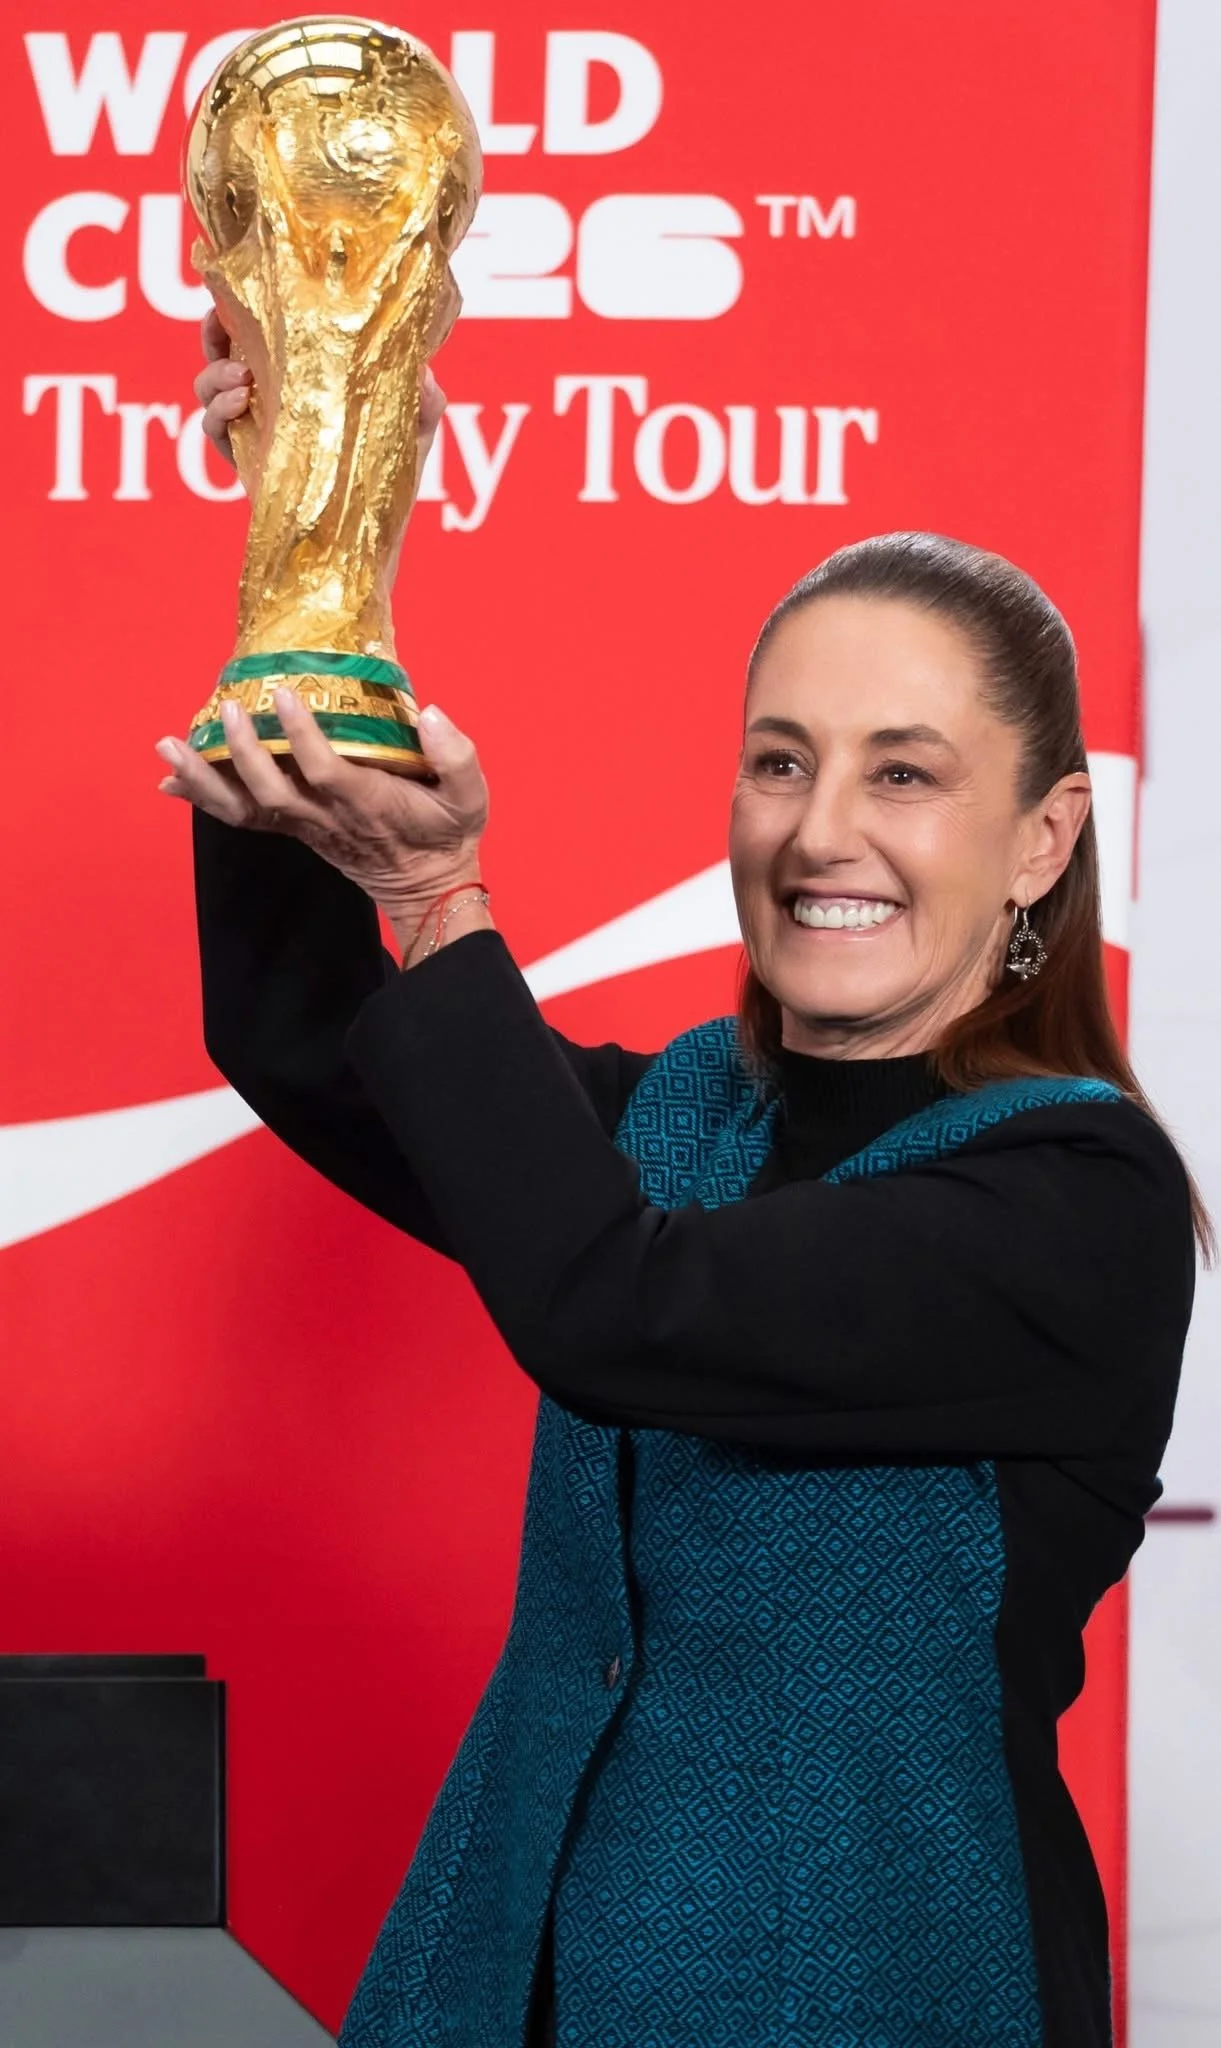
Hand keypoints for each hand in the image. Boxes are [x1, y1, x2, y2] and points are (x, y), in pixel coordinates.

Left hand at [156, 692, 487, 922]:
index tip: (285, 692)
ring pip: (245, 807)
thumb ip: (456, 756)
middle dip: (243, 751)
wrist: (429, 885)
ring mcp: (304, 826)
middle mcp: (326, 818)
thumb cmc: (448, 833)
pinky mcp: (292, 827)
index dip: (302, 734)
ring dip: (203, 778)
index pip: (327, 770)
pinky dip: (204, 797)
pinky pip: (240, 816)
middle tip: (227, 707)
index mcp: (368, 804)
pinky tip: (171, 779)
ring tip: (167, 745)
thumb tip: (432, 713)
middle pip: (272, 790)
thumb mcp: (471, 797)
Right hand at [193, 301, 447, 484]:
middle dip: (214, 328)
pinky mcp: (244, 460)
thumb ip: (425, 402)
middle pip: (225, 349)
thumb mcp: (415, 431)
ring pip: (210, 385)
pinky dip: (217, 411)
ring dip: (214, 372)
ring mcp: (253, 427)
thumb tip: (425, 372)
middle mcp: (271, 396)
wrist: (369, 538)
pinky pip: (213, 429)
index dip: (251, 305)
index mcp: (304, 376)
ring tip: (241, 375)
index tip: (251, 286)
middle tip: (219, 319)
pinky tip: (240, 402)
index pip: (268, 331)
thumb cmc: (391, 481)